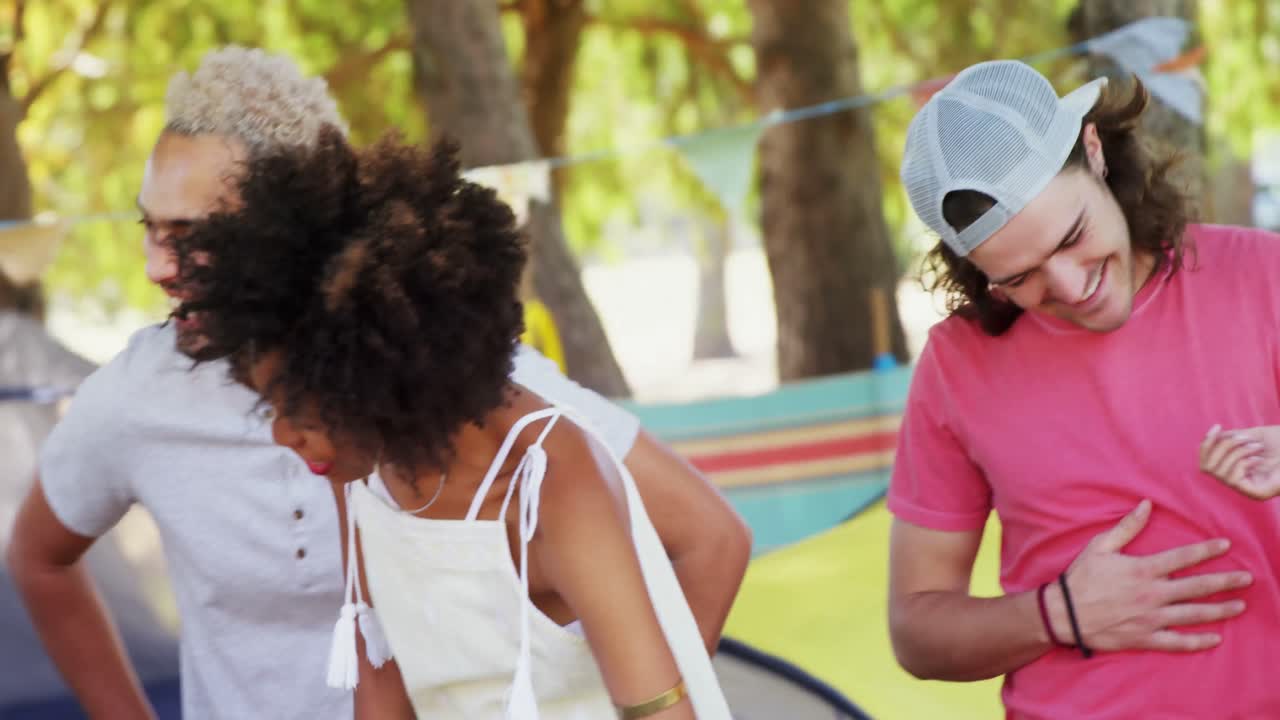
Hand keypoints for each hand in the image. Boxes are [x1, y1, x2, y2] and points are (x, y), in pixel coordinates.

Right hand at [1047, 500, 1250, 652]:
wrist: (1063, 614)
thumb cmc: (1080, 578)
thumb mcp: (1100, 546)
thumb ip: (1126, 527)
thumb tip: (1146, 505)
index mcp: (1142, 570)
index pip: (1183, 557)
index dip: (1206, 550)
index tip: (1226, 545)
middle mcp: (1152, 594)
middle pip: (1197, 587)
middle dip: (1225, 582)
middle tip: (1247, 579)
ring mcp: (1151, 618)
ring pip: (1194, 615)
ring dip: (1220, 610)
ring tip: (1240, 606)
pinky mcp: (1145, 638)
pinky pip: (1177, 642)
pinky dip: (1197, 642)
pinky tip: (1215, 639)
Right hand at [1199, 424, 1279, 500]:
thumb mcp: (1254, 435)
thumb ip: (1232, 438)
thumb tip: (1211, 438)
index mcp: (1237, 468)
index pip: (1206, 462)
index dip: (1207, 444)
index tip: (1217, 426)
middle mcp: (1239, 481)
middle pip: (1207, 467)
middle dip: (1222, 448)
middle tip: (1246, 439)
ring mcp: (1247, 489)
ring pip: (1219, 472)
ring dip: (1236, 453)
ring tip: (1257, 447)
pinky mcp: (1256, 494)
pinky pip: (1233, 479)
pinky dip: (1242, 463)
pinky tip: (1259, 458)